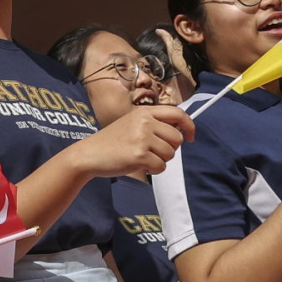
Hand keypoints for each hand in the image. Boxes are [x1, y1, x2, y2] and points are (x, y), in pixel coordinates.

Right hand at [70, 106, 191, 178]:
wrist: (90, 154)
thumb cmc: (112, 141)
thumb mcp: (132, 123)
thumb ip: (154, 124)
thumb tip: (181, 132)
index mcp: (144, 112)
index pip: (178, 114)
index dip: (189, 126)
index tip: (191, 136)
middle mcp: (145, 122)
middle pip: (177, 138)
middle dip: (170, 149)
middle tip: (154, 151)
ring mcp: (142, 138)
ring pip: (170, 154)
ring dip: (160, 160)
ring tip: (143, 157)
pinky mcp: (139, 155)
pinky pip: (161, 166)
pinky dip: (153, 170)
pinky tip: (139, 164)